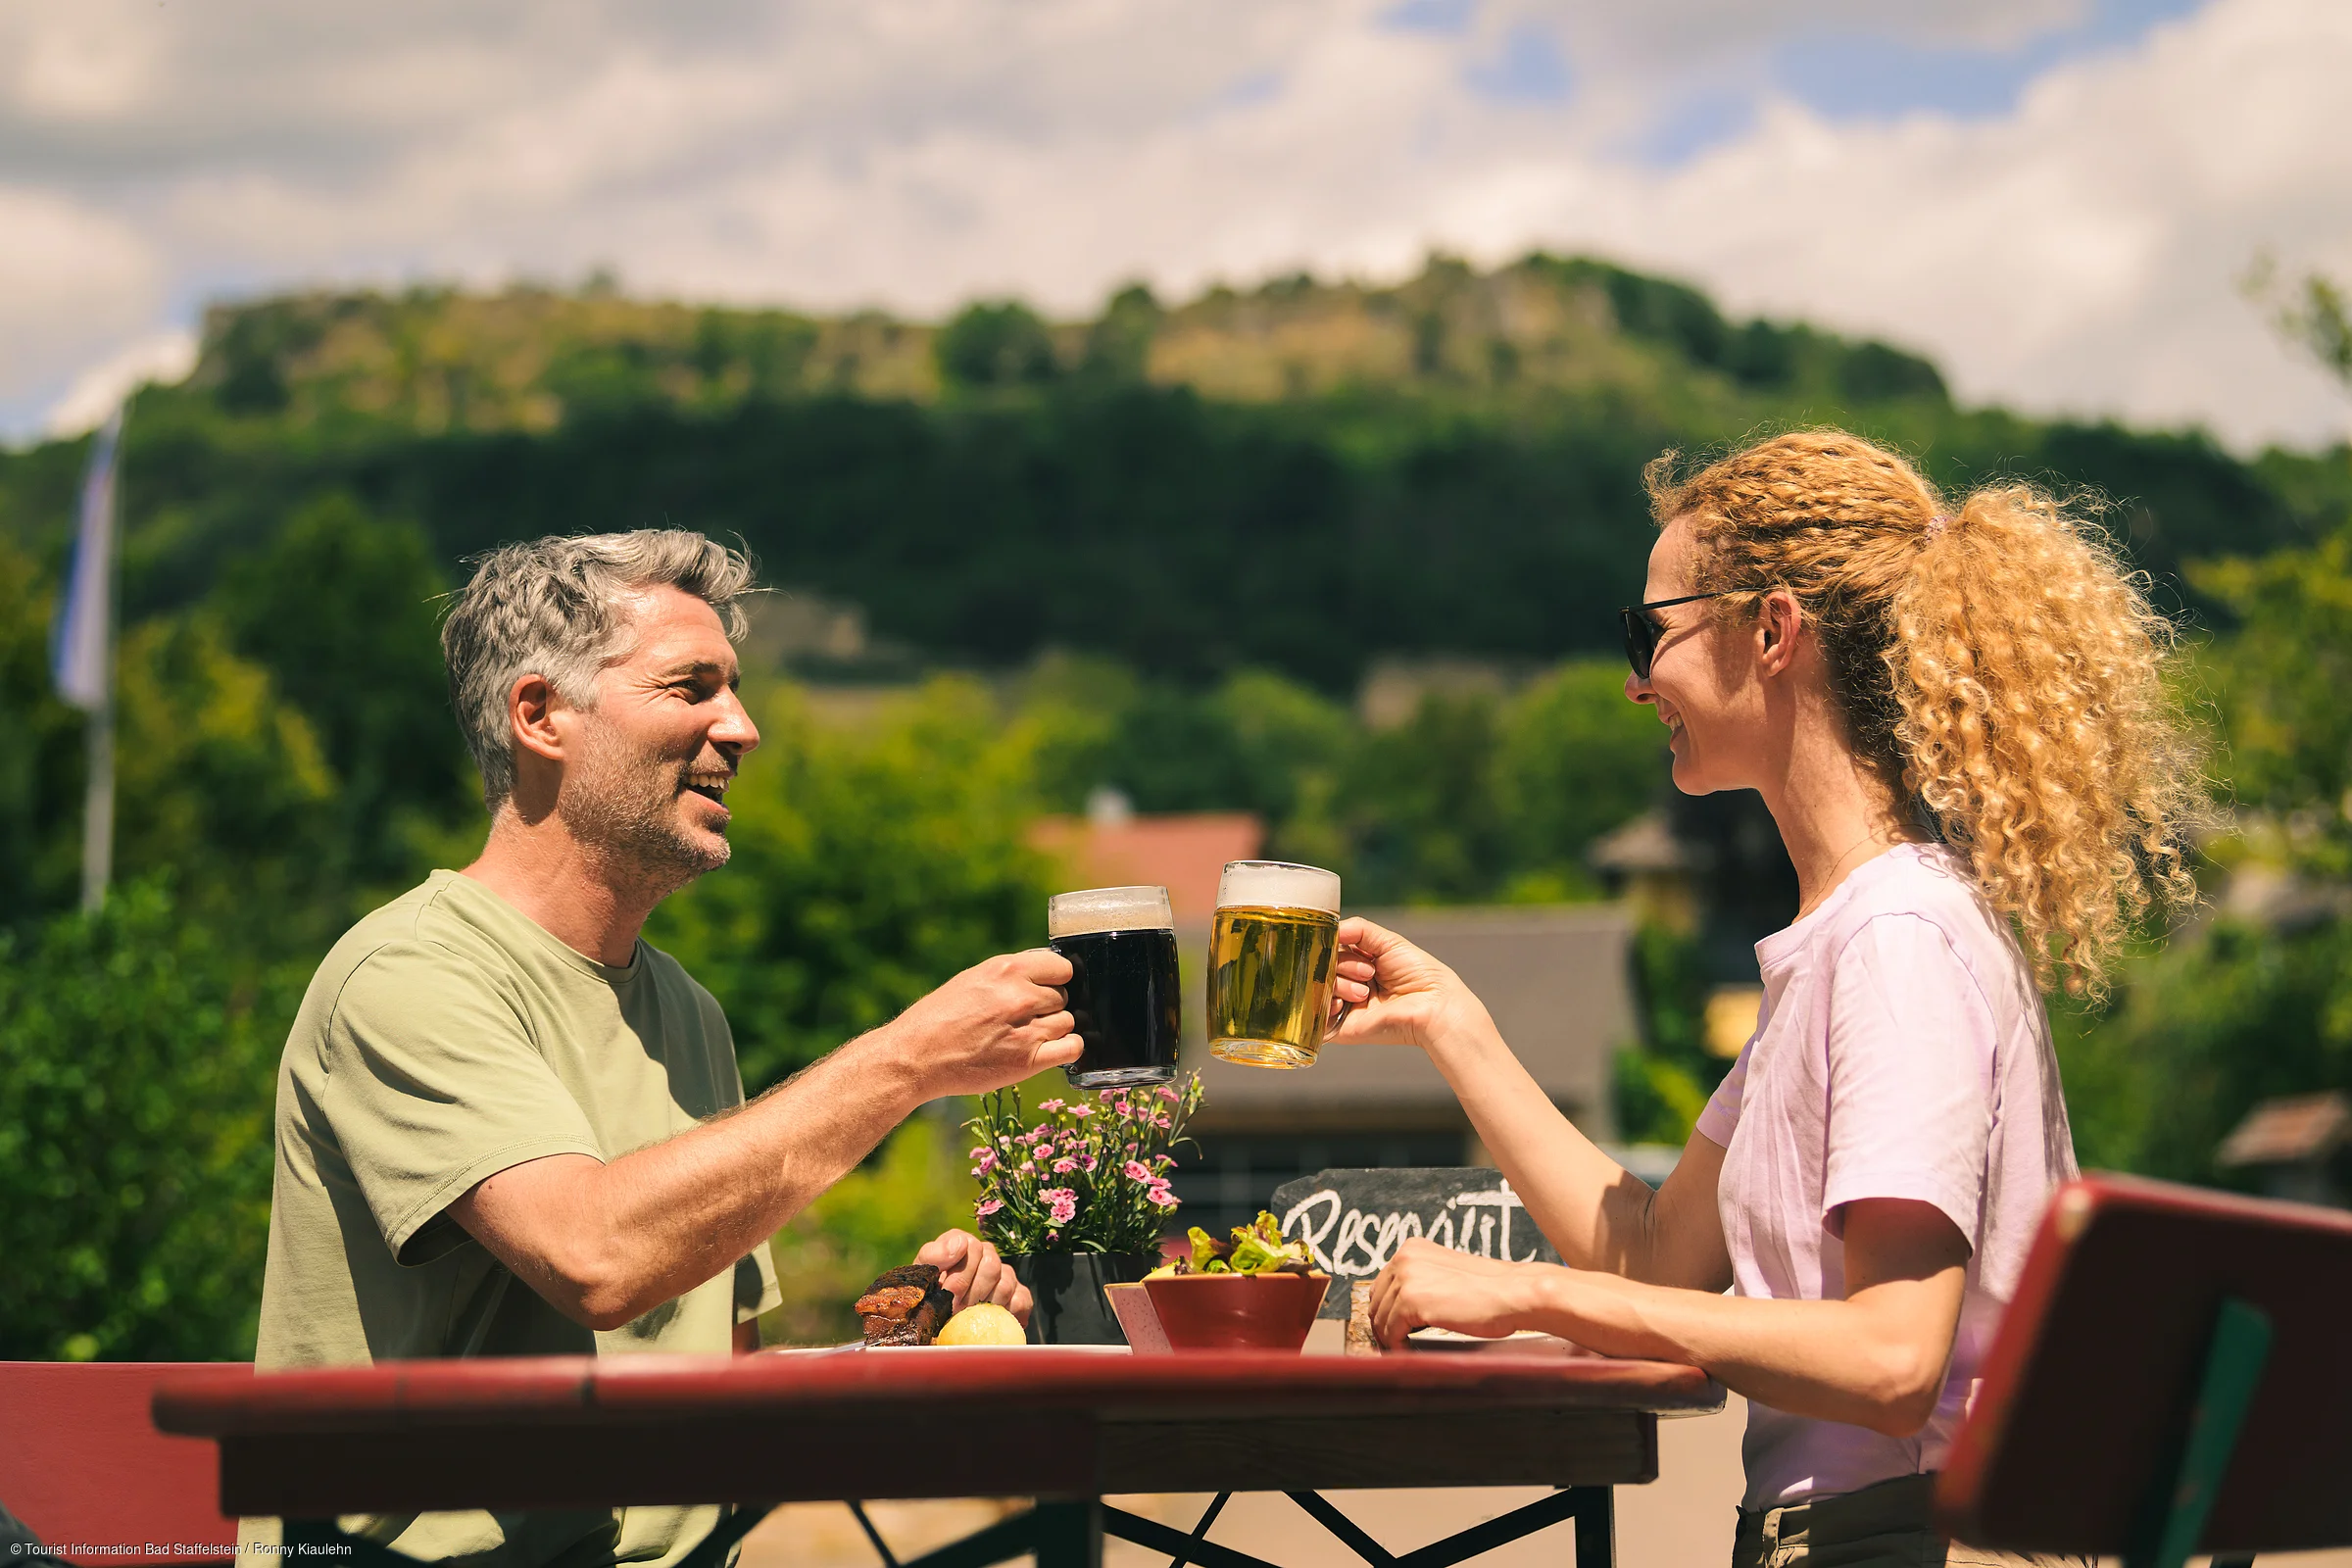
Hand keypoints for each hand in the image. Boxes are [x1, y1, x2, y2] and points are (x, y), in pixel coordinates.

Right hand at [883, 949, 1078, 1096]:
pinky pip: (1072, 1048)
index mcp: (1007, 970)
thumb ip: (1011, 975)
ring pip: (1068, 1022)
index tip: (1046, 987)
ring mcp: (1028, 1030)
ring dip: (1054, 1029)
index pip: (1062, 967)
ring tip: (1026, 1035)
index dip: (1056, 979)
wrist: (917, 1056)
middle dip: (1049, 1006)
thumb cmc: (940, 1017)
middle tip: (1023, 1018)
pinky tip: (1048, 1050)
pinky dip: (1066, 1048)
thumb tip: (1046, 973)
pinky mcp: (1029, 1061)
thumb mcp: (974, 979)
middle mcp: (1021, 997)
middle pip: (1064, 997)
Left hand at [917, 1228, 1032, 1324]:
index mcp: (963, 1243)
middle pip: (991, 1265)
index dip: (961, 1273)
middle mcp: (987, 1254)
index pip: (972, 1246)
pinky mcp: (1018, 1295)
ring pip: (1005, 1285)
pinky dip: (1007, 1313)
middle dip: (971, 1292)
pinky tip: (990, 1321)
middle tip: (957, 1311)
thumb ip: (934, 1255)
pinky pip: (1021, 1300)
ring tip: (969, 1319)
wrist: (936, 1321)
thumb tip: (960, 1244)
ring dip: (985, 1307)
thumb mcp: (923, 1275)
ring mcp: (1005, 1274)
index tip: (948, 1293)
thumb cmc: (928, 1295)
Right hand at [1326, 918, 1489, 1051]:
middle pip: (1323, 965)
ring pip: (1318, 986)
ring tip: (1365, 992)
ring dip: (1339, 983)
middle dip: (1343, 964)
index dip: (1335, 944)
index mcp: (1360, 964)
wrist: (1432, 1006)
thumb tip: (1332, 928)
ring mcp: (1345, 1005)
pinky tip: (1342, 1002)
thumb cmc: (1419, 974)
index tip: (1347, 944)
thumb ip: (1358, 930)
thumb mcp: (1389, 941)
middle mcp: (1350, 983)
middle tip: (1369, 972)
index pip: (1332, 949)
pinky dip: (1326, 1003)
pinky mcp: (1340, 1028)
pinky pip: (1316, 1014)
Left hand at [1369, 1238, 1544, 1347]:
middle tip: (1396, 1343)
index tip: (1392, 1327)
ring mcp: (1406, 1279)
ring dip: (1390, 1337)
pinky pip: (1391, 1332)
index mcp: (1412, 1249)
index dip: (1385, 1309)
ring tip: (1404, 1349)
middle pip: (1377, 1300)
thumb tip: (1401, 1307)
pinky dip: (1396, 1346)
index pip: (1382, 1284)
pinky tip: (1409, 1350)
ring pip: (1381, 1318)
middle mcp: (1405, 1258)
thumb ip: (1422, 1281)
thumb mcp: (1447, 1273)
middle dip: (1384, 1324)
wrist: (1514, 1293)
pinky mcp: (1412, 1302)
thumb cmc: (1491, 1289)